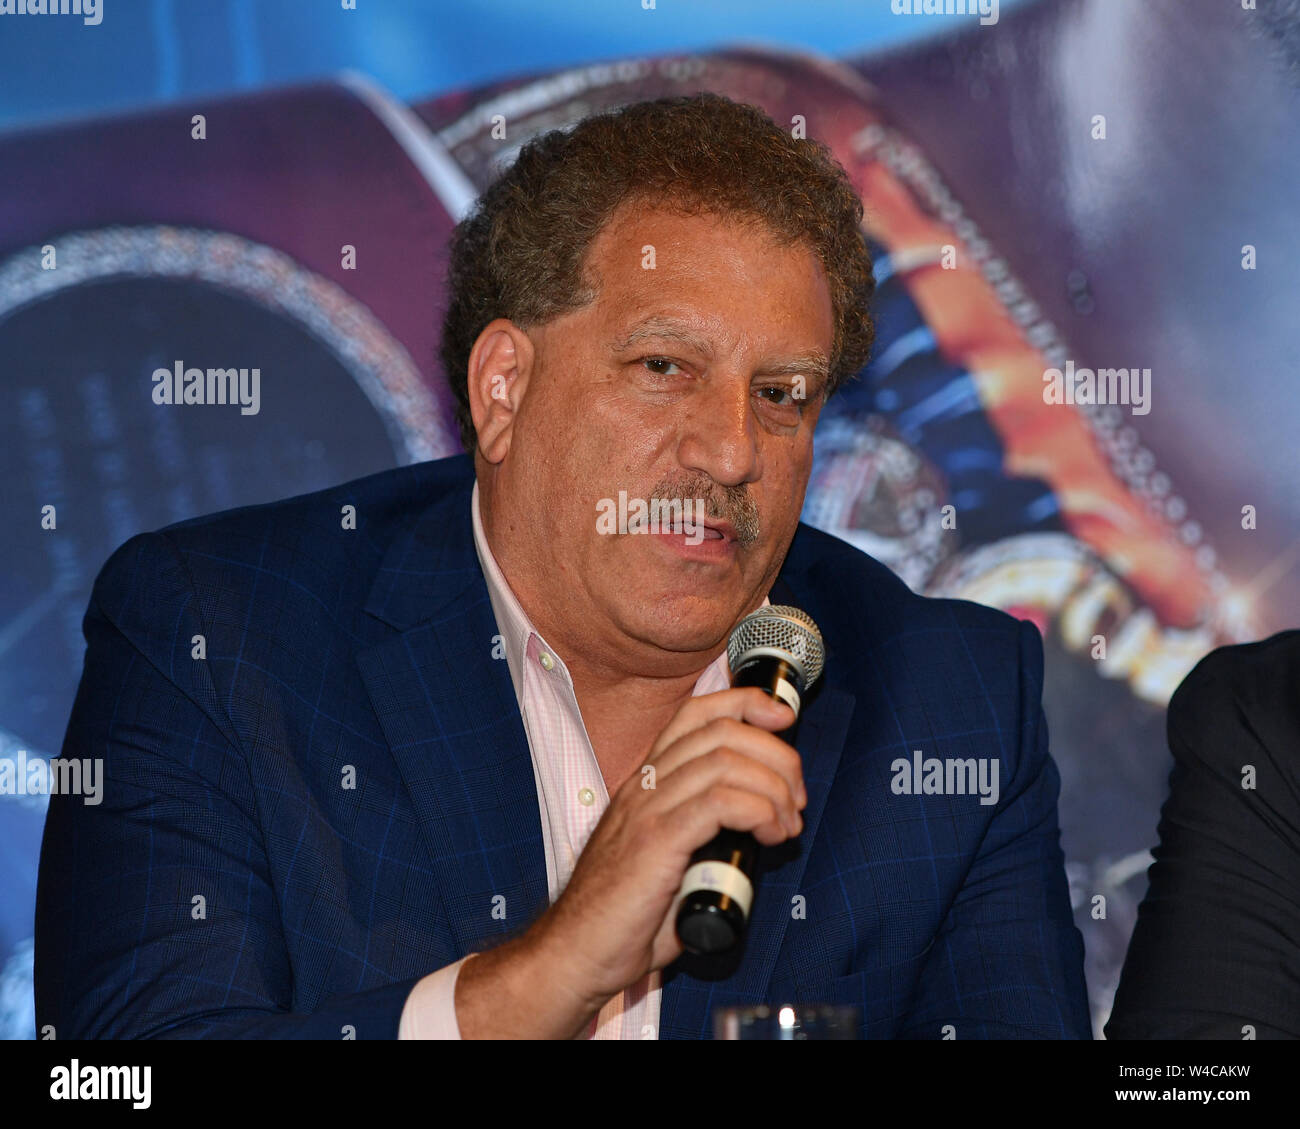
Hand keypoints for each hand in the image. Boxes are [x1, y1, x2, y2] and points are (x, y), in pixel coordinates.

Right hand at [532, 686, 805, 1021]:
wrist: (576, 954)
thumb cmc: (622, 917)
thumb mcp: (667, 858)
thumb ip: (703, 835)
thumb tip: (753, 833)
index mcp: (645, 783)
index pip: (695, 714)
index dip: (745, 704)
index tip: (783, 719)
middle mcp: (643, 785)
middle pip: (721, 730)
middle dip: (775, 754)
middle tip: (795, 796)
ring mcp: (646, 810)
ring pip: (724, 761)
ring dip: (773, 787)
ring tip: (787, 823)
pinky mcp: (655, 842)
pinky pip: (718, 803)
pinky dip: (758, 811)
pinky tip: (769, 834)